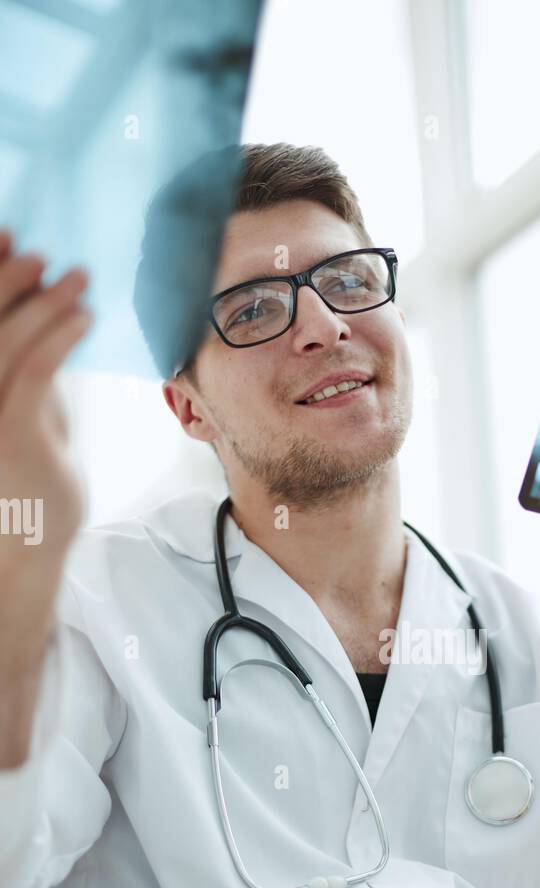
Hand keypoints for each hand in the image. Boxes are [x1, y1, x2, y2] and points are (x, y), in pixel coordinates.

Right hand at [0, 227, 91, 564]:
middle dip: (2, 275)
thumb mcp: (27, 419)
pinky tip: (83, 317)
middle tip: (38, 251)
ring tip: (76, 277)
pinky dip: (58, 335)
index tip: (6, 235)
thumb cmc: (29, 487)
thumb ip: (31, 375)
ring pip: (5, 338)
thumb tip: (51, 319)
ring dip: (41, 300)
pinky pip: (34, 371)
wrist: (24, 553)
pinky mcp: (9, 435)